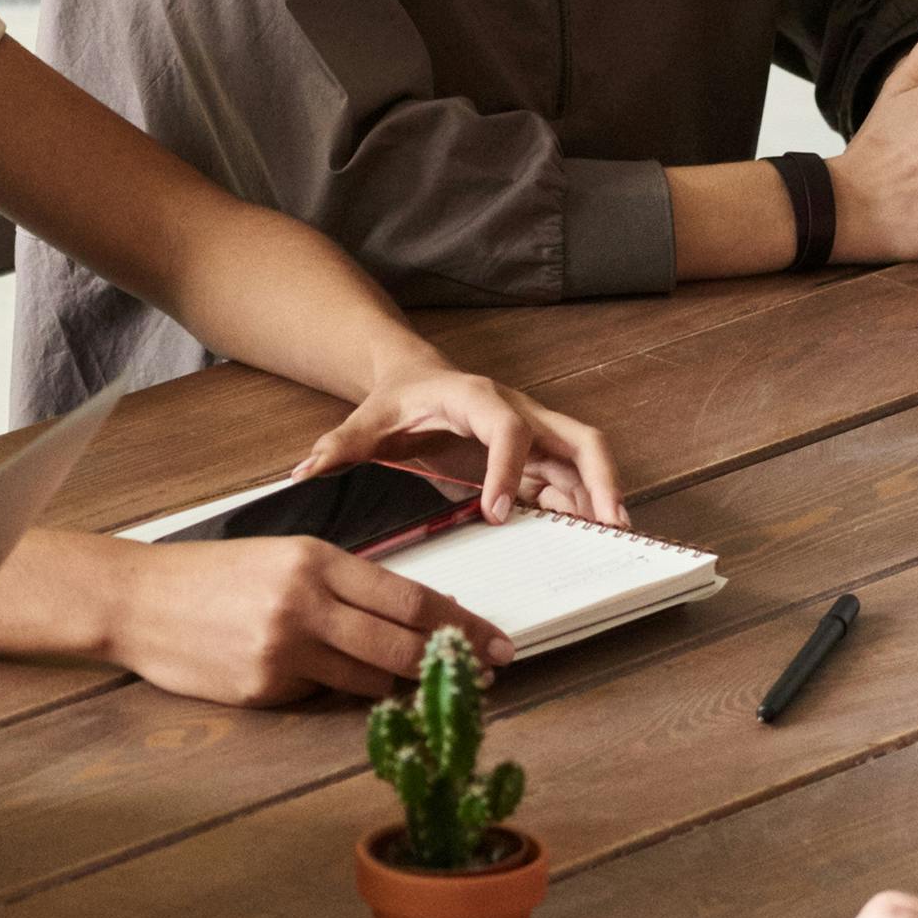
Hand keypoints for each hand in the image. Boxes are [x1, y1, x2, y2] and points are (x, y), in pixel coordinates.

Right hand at [100, 529, 503, 715]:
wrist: (136, 599)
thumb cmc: (210, 576)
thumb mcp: (282, 558)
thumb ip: (343, 584)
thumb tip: (410, 614)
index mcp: (315, 560)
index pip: (408, 597)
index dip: (459, 624)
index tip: (493, 641)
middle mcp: (304, 603)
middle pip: (401, 644)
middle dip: (449, 662)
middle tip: (485, 674)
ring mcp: (284, 650)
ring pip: (369, 680)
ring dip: (393, 683)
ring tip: (408, 681)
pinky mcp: (265, 688)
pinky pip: (320, 696)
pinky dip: (331, 690)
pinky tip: (317, 675)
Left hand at [310, 360, 625, 528]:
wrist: (412, 381)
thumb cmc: (396, 400)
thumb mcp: (366, 420)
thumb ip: (339, 446)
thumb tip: (303, 473)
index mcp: (476, 398)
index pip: (507, 429)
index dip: (506, 469)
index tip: (495, 513)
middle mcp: (517, 412)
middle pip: (577, 436)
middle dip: (597, 476)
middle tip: (609, 521)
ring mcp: (532, 436)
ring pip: (582, 460)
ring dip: (600, 496)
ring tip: (614, 537)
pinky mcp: (534, 459)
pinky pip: (567, 482)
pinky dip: (580, 506)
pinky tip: (585, 535)